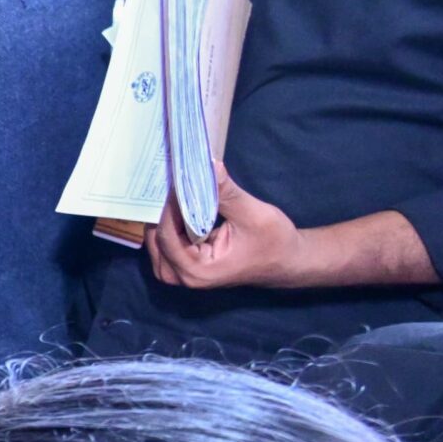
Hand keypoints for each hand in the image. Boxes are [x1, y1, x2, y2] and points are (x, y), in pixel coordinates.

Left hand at [146, 164, 303, 289]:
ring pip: (158, 240)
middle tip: (170, 181)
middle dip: (161, 211)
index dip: (168, 207)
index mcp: (197, 270)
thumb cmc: (274, 242)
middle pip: (156, 240)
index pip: (167, 235)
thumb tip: (209, 165)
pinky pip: (167, 241)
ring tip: (174, 189)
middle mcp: (184, 276)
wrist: (286, 261)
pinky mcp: (185, 263)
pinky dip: (171, 221)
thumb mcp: (253, 214)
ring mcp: (182, 272)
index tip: (175, 180)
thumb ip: (227, 194)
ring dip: (164, 216)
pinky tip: (179, 202)